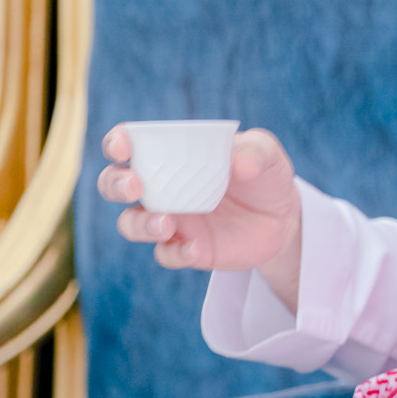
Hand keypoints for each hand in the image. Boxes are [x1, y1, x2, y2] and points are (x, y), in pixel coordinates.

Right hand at [98, 126, 303, 308]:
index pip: (129, 143)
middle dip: (115, 184)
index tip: (121, 148)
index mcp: (170, 154)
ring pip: (130, 224)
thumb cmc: (263, 175)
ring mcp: (170, 219)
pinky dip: (175, 252)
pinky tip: (196, 248)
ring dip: (141, 224)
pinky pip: (165, 254)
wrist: (283, 219)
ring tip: (167, 223)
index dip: (116, 143)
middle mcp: (160, 186)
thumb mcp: (267, 156)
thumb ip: (254, 151)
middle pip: (113, 184)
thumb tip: (238, 162)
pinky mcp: (185, 248)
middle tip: (134, 186)